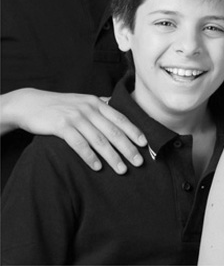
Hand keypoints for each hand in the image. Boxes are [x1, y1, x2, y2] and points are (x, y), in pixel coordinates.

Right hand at [2, 88, 145, 172]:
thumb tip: (119, 112)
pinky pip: (79, 143)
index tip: (145, 144)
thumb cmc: (60, 106)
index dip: (134, 131)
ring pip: (99, 139)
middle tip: (139, 162)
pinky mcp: (61, 126)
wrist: (30, 104)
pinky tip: (97, 167)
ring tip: (122, 169)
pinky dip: (89, 156)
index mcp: (97, 103)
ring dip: (112, 156)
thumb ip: (100, 107)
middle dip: (128, 148)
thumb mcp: (83, 102)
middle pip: (113, 131)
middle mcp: (89, 108)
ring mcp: (75, 117)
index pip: (121, 118)